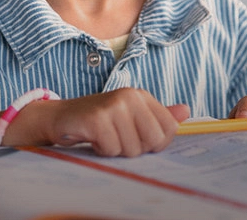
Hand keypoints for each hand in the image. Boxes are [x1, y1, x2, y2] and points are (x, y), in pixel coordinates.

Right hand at [12, 88, 187, 156]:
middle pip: (153, 140)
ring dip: (116, 150)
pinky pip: (112, 149)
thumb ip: (158, 116)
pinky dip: (102, 150)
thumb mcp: (130, 117)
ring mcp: (113, 106)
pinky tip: (93, 139)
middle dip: (136, 149)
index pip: (169, 129)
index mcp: (142, 96)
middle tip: (117, 139)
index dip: (155, 143)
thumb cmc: (98, 121)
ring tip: (103, 137)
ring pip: (132, 148)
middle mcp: (130, 96)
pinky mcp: (97, 118)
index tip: (136, 138)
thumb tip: (185, 112)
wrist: (60, 118)